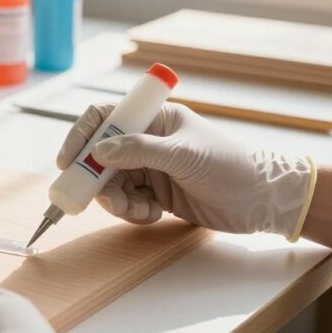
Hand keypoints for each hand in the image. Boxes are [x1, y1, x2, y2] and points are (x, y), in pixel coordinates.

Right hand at [57, 103, 314, 239]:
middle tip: (102, 198)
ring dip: (117, 200)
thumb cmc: (230, 166)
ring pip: (112, 183)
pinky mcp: (157, 193)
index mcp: (154, 119)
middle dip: (97, 179)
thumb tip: (99, 151)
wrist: (263, 201)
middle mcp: (148, 140)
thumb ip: (139, 150)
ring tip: (138, 210)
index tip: (68, 161)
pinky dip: (133, 211)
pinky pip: (128, 202)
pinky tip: (154, 214)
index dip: (81, 136)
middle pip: (101, 156)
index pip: (105, 118)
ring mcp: (151, 168)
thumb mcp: (183, 155)